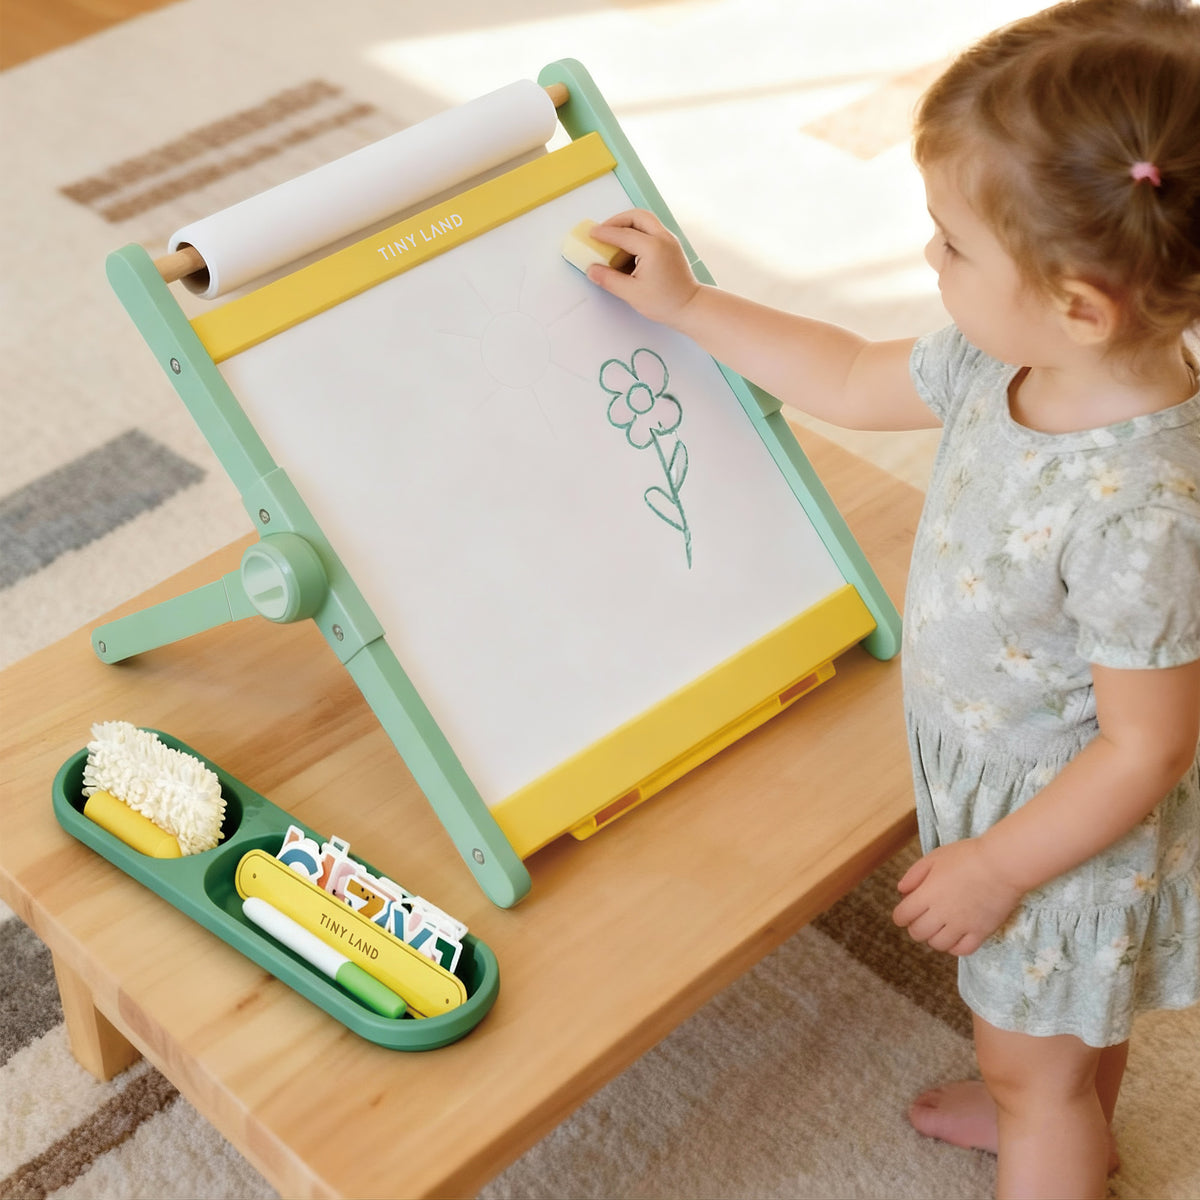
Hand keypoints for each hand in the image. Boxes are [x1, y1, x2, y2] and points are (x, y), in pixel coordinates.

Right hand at [586, 209, 700, 326]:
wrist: (690, 306)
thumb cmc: (666, 302)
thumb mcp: (632, 294)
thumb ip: (609, 280)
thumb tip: (592, 270)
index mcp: (653, 248)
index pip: (623, 234)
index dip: (604, 233)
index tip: (591, 234)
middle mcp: (663, 238)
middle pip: (636, 216)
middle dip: (617, 221)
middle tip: (603, 231)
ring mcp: (669, 240)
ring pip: (645, 220)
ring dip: (627, 225)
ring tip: (613, 240)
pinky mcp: (671, 245)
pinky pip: (651, 230)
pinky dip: (637, 233)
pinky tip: (628, 249)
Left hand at [892, 838, 1024, 955]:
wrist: (1002, 865)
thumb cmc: (968, 856)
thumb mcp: (935, 857)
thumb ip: (914, 874)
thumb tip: (901, 891)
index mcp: (927, 894)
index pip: (902, 916)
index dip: (901, 915)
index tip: (906, 911)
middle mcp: (941, 913)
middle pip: (918, 933)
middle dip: (916, 927)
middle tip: (923, 918)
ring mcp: (962, 925)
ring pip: (938, 945)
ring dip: (934, 937)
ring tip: (940, 927)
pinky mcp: (981, 932)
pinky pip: (962, 951)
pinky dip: (955, 947)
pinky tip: (956, 935)